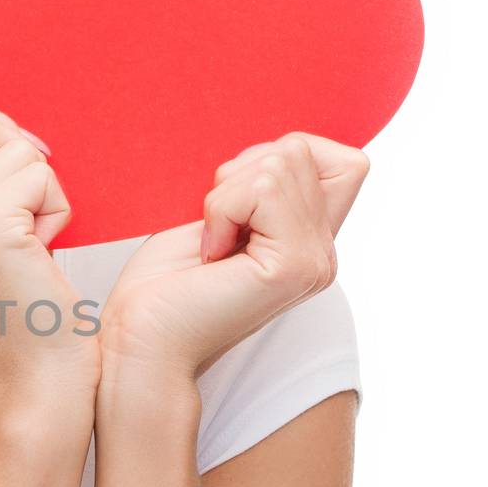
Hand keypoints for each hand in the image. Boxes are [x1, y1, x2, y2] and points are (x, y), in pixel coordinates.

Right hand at [0, 107, 99, 414]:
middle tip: (31, 218)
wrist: (30, 387)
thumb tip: (2, 127)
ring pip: (12, 144)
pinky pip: (37, 172)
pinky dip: (57, 207)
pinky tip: (45, 254)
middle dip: (19, 157)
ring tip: (36, 245)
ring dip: (43, 188)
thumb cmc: (22, 317)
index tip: (20, 190)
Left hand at [98, 132, 369, 379]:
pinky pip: (262, 189)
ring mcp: (314, 262)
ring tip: (211, 243)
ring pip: (281, 162)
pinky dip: (222, 209)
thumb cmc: (161, 285)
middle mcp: (322, 254)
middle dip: (239, 174)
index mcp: (310, 242)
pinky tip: (211, 251)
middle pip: (300, 150)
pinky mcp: (293, 267)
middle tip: (213, 228)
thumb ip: (265, 189)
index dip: (281, 157)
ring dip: (225, 194)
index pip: (347, 160)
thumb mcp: (221, 217)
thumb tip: (287, 145)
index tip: (235, 202)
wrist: (139, 341)